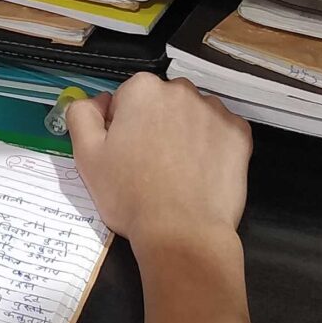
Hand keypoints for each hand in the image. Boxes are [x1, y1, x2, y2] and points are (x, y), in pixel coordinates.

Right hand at [64, 73, 250, 259]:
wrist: (182, 232)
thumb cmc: (131, 196)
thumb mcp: (86, 156)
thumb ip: (82, 115)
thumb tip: (98, 101)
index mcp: (142, 90)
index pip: (127, 98)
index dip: (122, 126)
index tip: (125, 152)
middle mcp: (181, 91)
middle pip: (162, 102)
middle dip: (155, 124)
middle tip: (149, 164)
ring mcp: (215, 111)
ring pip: (193, 115)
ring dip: (184, 132)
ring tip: (177, 171)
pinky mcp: (239, 133)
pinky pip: (220, 131)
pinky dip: (211, 145)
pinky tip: (200, 172)